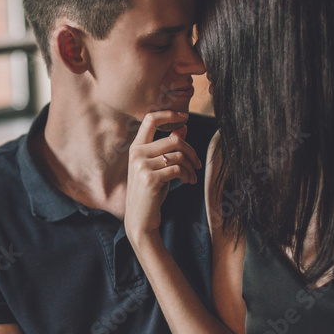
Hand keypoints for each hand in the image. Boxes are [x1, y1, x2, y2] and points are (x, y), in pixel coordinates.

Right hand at [126, 111, 201, 239]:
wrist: (140, 219)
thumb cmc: (150, 192)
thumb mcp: (158, 167)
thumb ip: (167, 147)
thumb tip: (183, 127)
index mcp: (136, 148)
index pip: (150, 119)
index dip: (168, 114)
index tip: (184, 116)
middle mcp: (137, 154)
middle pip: (174, 139)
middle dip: (191, 151)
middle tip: (197, 164)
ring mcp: (142, 166)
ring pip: (178, 155)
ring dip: (191, 167)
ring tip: (192, 177)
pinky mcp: (151, 179)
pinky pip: (178, 169)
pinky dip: (187, 175)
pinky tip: (188, 182)